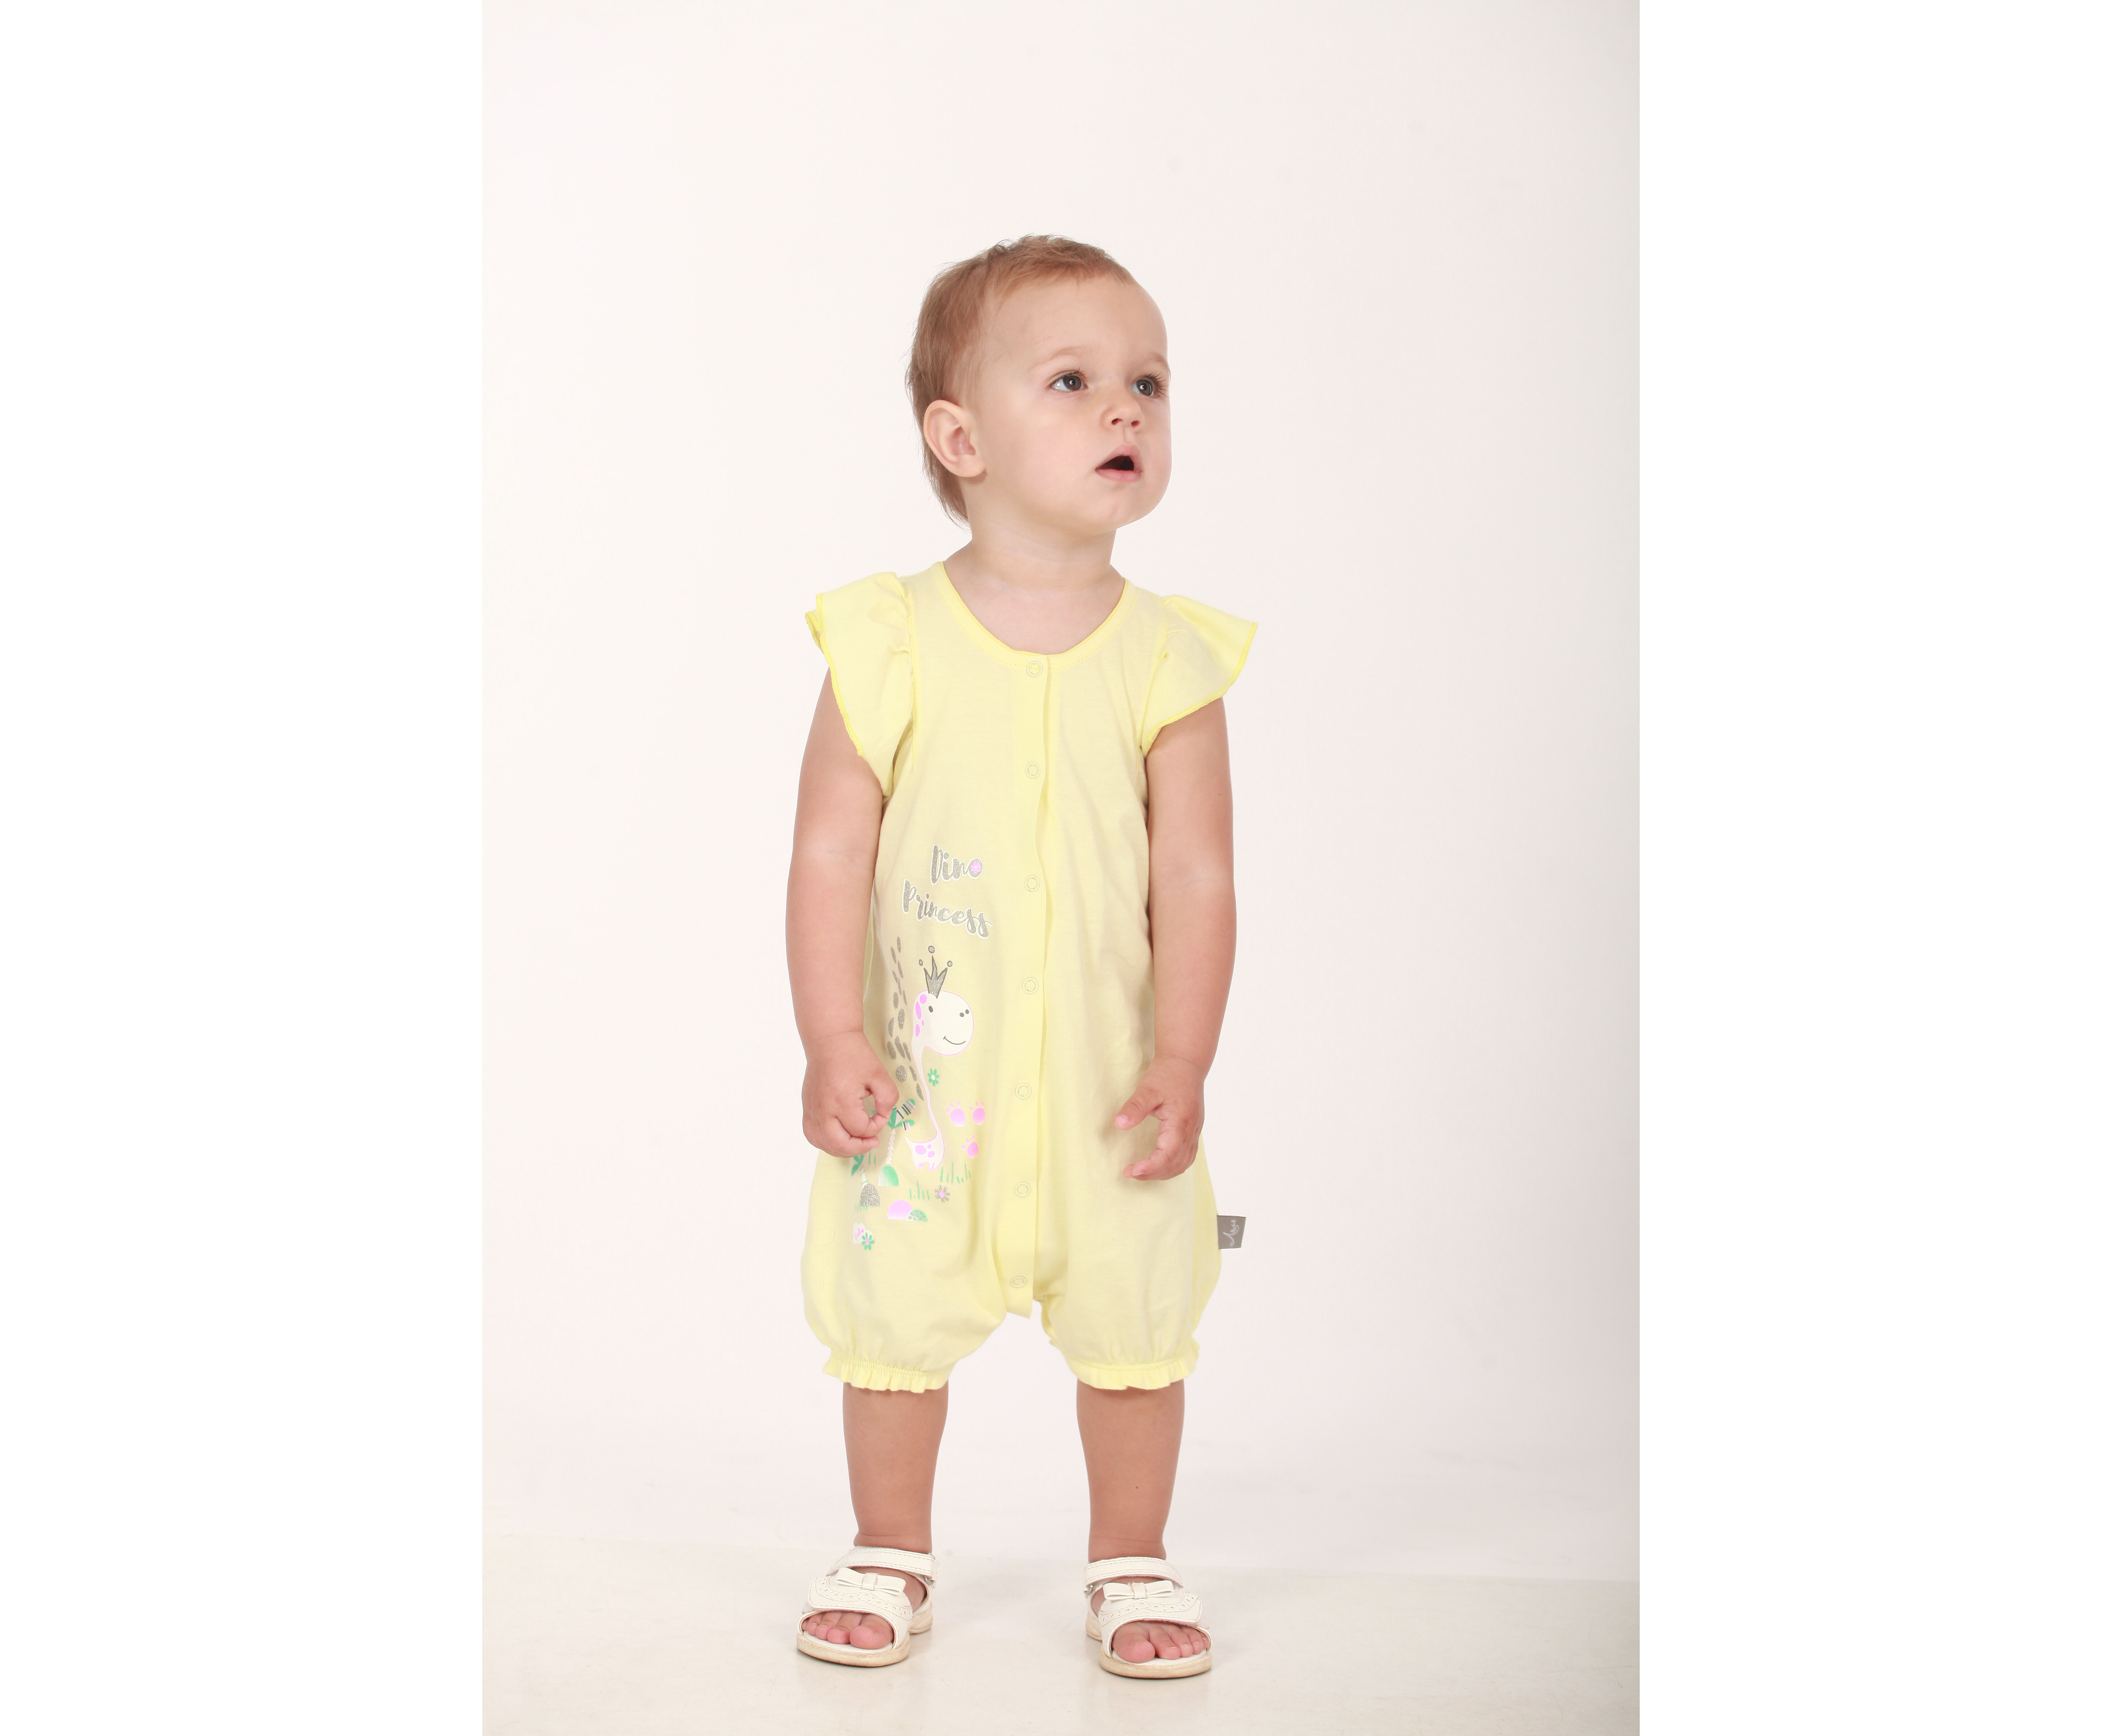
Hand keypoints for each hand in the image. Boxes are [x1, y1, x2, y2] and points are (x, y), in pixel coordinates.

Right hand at [801, 1032, 897, 1155]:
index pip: (861, 1129)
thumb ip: (888, 1098)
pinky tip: (837, 1138)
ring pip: (823, 1143)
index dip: (876, 1126)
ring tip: (856, 1143)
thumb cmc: (854, 1055)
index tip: (882, 1115)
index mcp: (842, 1101)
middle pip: (838, 1144)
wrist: (830, 1041)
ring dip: (842, 1149)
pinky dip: (824, 1142)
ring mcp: (813, 1109)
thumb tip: (883, 1115)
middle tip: (872, 1141)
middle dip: (859, 1147)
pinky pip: (811, 1133)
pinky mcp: (808, 1107)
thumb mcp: (880, 1074)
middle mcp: (824, 1109)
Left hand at [1112, 1054, 1207, 1180]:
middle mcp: (1191, 1130)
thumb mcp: (1147, 1088)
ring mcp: (1195, 1131)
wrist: (1186, 1062)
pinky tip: (1159, 1163)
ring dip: (1163, 1172)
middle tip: (1131, 1173)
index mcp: (1180, 1122)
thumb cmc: (1168, 1074)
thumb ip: (1134, 1107)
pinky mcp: (1194, 1130)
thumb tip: (1118, 1124)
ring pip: (1183, 1163)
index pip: (1168, 1155)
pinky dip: (1173, 1165)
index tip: (1131, 1170)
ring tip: (1142, 1172)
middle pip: (1176, 1164)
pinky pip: (1187, 1156)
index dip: (1150, 1167)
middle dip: (1153, 1173)